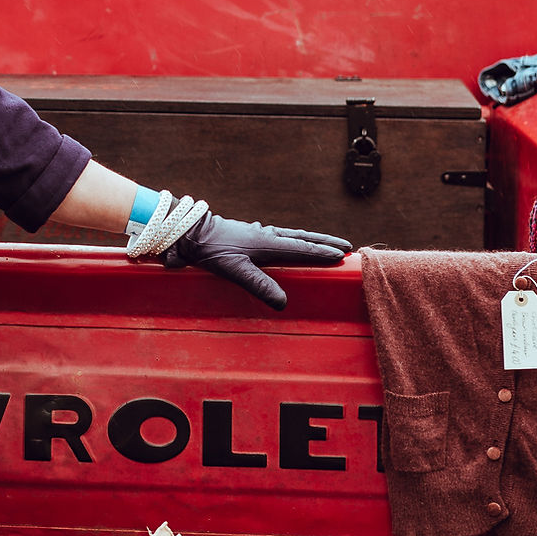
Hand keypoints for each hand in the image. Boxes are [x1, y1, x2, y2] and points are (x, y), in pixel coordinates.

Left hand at [163, 211, 350, 309]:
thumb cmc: (213, 251)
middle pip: (301, 237)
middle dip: (323, 241)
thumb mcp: (236, 271)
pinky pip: (280, 236)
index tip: (342, 254)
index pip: (301, 248)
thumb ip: (259, 286)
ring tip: (324, 243)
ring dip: (310, 239)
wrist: (191, 232)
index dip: (322, 252)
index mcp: (268, 243)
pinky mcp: (250, 235)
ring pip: (291, 235)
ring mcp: (259, 233)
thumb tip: (284, 303)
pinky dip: (293, 239)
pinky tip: (288, 243)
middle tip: (345, 245)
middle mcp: (267, 235)